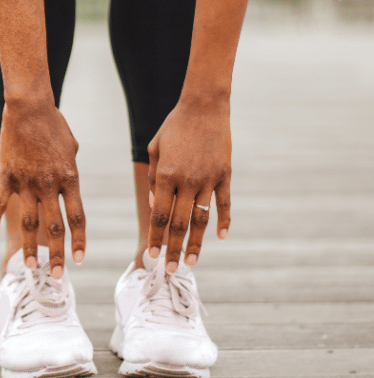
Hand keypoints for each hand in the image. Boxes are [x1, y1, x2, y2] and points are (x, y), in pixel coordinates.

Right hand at [0, 98, 85, 278]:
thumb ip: (69, 172)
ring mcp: (26, 182)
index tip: (79, 260)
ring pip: (28, 222)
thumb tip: (67, 187)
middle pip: (55, 227)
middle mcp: (49, 184)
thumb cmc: (53, 124)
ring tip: (30, 266)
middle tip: (57, 276)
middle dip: (57, 254)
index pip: (77, 217)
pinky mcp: (7, 176)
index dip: (78, 241)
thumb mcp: (71, 148)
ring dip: (30, 247)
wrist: (29, 107)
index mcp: (69, 177)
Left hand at [147, 96, 231, 271]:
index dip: (157, 237)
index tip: (152, 256)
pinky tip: (221, 237)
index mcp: (166, 175)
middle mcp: (187, 181)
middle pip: (180, 223)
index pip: (160, 215)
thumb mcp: (155, 149)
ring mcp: (209, 179)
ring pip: (202, 219)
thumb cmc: (174, 127)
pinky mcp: (225, 175)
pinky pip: (225, 204)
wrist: (204, 107)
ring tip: (191, 263)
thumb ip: (153, 178)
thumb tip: (154, 205)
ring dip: (196, 243)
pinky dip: (223, 222)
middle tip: (170, 270)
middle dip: (174, 249)